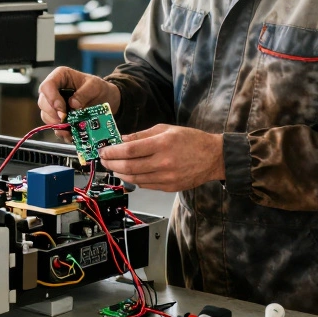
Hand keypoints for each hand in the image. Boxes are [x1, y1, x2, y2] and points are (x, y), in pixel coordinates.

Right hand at [37, 67, 120, 141]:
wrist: (105, 99)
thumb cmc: (98, 88)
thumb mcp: (95, 86)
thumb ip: (84, 93)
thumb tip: (73, 104)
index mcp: (60, 77)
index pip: (47, 87)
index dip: (52, 100)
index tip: (63, 111)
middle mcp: (53, 90)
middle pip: (43, 103)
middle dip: (54, 114)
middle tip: (67, 121)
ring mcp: (54, 105)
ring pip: (46, 116)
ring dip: (57, 124)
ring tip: (70, 128)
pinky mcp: (58, 117)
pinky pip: (53, 126)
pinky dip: (61, 131)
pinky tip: (71, 133)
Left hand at [98, 125, 224, 191]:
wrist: (213, 157)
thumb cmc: (192, 141)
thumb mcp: (166, 129)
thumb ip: (142, 135)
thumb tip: (122, 139)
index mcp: (162, 144)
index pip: (130, 150)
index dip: (112, 151)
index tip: (104, 150)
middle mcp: (163, 162)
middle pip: (129, 166)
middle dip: (111, 163)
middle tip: (104, 160)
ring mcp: (166, 177)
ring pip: (135, 178)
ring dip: (120, 173)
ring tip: (113, 167)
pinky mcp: (169, 187)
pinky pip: (145, 185)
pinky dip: (134, 179)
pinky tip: (129, 173)